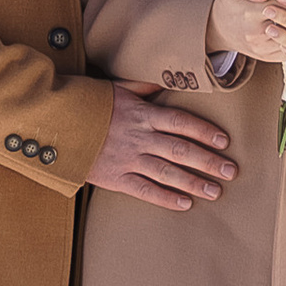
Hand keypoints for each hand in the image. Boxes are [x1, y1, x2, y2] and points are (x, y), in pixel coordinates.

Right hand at [94, 87, 239, 211]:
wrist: (54, 123)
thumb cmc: (87, 103)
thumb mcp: (116, 88)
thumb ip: (142, 87)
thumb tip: (164, 81)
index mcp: (142, 113)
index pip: (181, 122)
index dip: (205, 131)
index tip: (224, 141)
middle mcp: (139, 137)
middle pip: (181, 150)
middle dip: (209, 161)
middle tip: (231, 171)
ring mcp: (128, 158)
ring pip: (168, 173)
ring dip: (194, 183)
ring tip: (215, 192)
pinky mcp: (115, 177)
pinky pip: (145, 190)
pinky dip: (166, 198)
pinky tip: (184, 204)